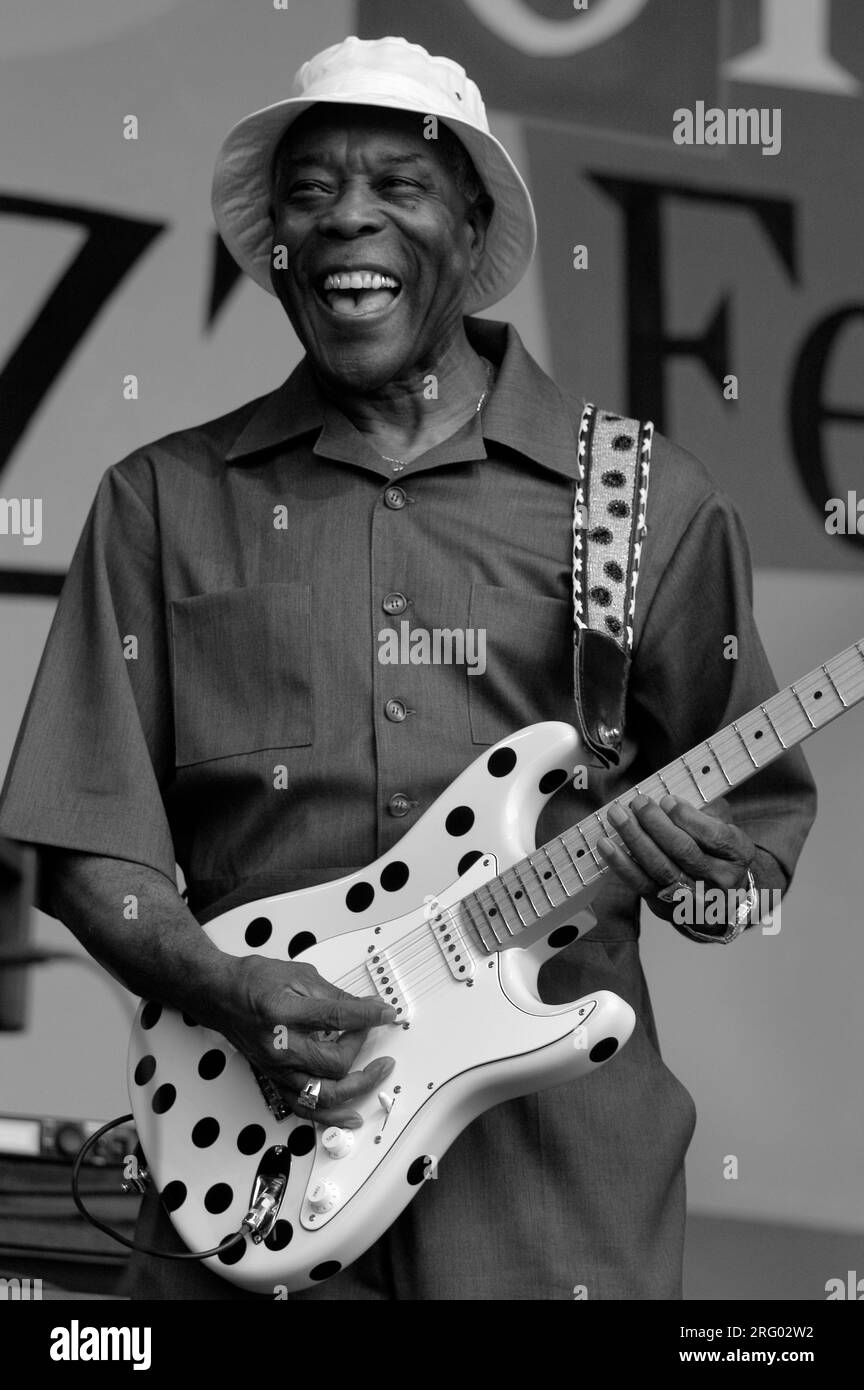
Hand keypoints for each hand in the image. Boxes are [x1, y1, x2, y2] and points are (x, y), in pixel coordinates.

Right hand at [210, 954, 397, 1128]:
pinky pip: (305, 1107)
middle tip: (371, 1030)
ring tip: (377, 1075)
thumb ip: (335, 996)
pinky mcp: (275, 1080)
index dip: (368, 1015)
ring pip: (323, 1094)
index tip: (386, 1012)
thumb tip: (367, 1006)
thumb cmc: (254, 983)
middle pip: (334, 1063)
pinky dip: (330, 1115)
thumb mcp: (298, 976)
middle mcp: (279, 1048)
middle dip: (362, 1047)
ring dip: (356, 1088)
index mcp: (284, 1014)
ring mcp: (277, 1069)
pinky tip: (350, 1113)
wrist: (220, 996)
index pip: (337, 1018)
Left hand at [596, 793, 755, 910]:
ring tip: (617, 816)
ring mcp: (692, 899)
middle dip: (657, 824)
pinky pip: (641, 885)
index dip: (688, 818)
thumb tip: (673, 802)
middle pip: (684, 851)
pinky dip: (621, 864)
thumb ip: (706, 812)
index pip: (715, 836)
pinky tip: (606, 844)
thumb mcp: (723, 828)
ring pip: (661, 869)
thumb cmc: (716, 852)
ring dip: (635, 840)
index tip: (666, 800)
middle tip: (638, 802)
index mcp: (737, 855)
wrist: (720, 901)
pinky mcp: (666, 908)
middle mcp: (720, 881)